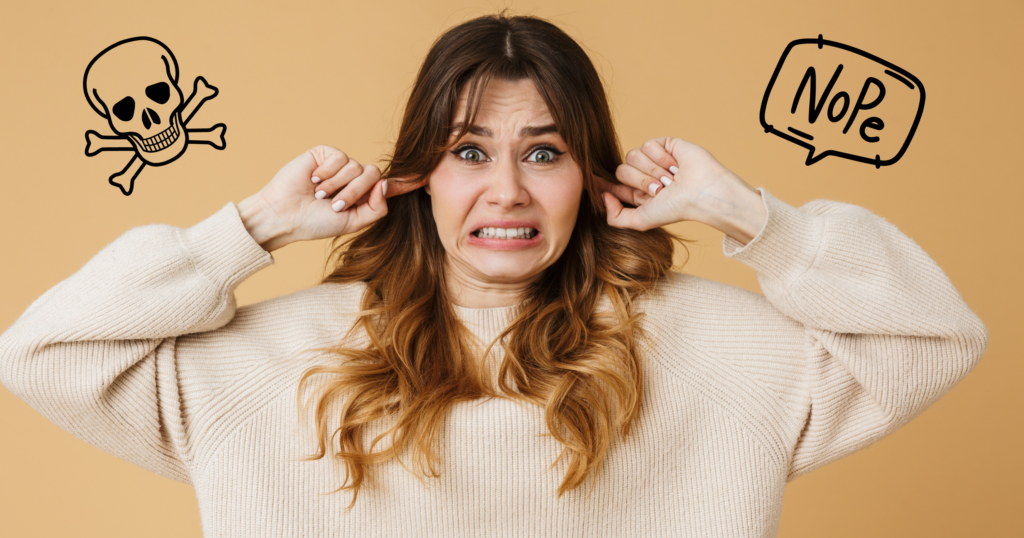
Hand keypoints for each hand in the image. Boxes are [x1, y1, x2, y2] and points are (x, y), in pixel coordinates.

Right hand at [237, 145, 426, 251]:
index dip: (406, 182)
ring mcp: (340, 165)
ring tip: (318, 196)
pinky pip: (341, 158)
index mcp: (363, 196)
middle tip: (334, 205)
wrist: (285, 215)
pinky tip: (313, 180)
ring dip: (337, 186)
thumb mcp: (352, 222)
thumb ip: (376, 208)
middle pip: (373, 175)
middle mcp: (354, 178)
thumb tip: (385, 185)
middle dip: (354, 193)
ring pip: (357, 168)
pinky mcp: (325, 154)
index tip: (425, 178)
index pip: (388, 186)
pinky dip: (328, 173)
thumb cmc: (315, 223)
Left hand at [601, 137, 765, 242]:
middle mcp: (643, 176)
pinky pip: (647, 145)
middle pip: (621, 170)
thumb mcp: (641, 221)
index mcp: (636, 193)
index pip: (611, 185)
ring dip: (652, 170)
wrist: (702, 192)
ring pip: (632, 155)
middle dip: (640, 181)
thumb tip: (602, 196)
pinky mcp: (664, 144)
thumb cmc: (676, 209)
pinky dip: (660, 157)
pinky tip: (675, 165)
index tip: (591, 180)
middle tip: (661, 189)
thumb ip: (616, 217)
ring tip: (670, 179)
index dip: (601, 183)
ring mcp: (653, 159)